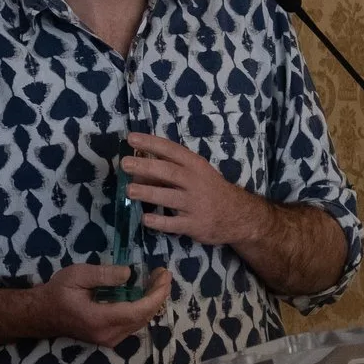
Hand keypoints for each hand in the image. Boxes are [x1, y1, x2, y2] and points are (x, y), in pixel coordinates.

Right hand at [32, 262, 170, 346]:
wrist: (42, 314)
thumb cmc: (58, 292)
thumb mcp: (78, 275)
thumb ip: (104, 275)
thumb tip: (129, 274)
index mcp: (100, 320)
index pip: (138, 310)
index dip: (156, 294)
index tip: (164, 275)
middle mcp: (109, 334)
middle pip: (144, 317)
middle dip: (158, 295)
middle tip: (163, 273)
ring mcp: (110, 339)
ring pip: (140, 322)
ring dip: (152, 302)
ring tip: (157, 280)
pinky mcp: (110, 338)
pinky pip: (133, 324)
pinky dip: (143, 308)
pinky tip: (145, 293)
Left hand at [121, 132, 270, 250]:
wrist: (238, 215)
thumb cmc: (210, 190)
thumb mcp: (195, 174)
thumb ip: (169, 170)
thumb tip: (138, 168)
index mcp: (195, 165)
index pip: (171, 150)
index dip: (151, 143)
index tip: (131, 138)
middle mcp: (195, 182)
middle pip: (168, 172)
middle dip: (146, 166)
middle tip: (125, 163)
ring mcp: (195, 204)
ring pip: (168, 197)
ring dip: (148, 193)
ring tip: (129, 190)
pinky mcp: (194, 224)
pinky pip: (173, 224)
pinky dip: (159, 222)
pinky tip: (145, 219)